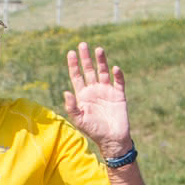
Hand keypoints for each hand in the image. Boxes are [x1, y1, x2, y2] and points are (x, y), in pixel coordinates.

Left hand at [62, 42, 132, 157]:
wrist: (112, 139)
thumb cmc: (94, 131)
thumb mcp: (79, 120)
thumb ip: (71, 107)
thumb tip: (65, 91)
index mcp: (83, 95)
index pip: (77, 76)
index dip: (73, 65)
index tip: (71, 53)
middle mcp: (94, 90)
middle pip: (89, 70)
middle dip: (86, 58)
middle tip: (83, 44)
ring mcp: (107, 91)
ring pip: (103, 72)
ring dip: (101, 61)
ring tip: (99, 49)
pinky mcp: (119, 95)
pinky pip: (119, 82)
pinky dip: (117, 75)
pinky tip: (114, 68)